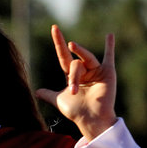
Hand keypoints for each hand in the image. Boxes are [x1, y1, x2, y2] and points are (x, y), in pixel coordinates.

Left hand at [36, 25, 116, 140]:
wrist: (90, 119)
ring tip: (74, 76)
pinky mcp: (108, 72)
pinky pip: (109, 57)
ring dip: (80, 73)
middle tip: (72, 91)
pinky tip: (110, 35)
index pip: (64, 55)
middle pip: (74, 64)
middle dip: (72, 77)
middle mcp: (84, 70)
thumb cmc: (76, 111)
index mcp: (72, 75)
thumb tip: (36, 92)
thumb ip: (48, 94)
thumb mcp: (58, 100)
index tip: (54, 28)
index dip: (59, 43)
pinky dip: (110, 46)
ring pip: (86, 61)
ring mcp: (96, 70)